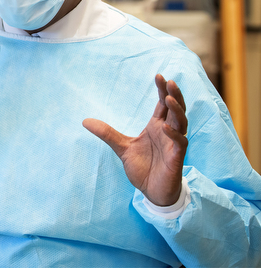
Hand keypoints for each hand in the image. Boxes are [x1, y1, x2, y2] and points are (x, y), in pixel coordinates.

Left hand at [83, 74, 187, 205]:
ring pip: (181, 122)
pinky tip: (165, 126)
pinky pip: (180, 142)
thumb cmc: (143, 168)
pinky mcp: (177, 158)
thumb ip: (107, 133)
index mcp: (157, 127)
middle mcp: (168, 132)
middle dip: (173, 94)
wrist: (152, 192)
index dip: (162, 90)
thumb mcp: (121, 147)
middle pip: (175, 109)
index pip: (162, 104)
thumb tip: (85, 121)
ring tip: (168, 97)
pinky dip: (174, 134)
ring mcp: (174, 144)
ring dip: (176, 110)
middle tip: (169, 80)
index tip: (159, 75)